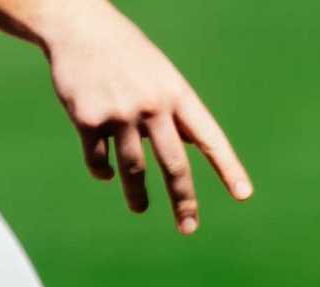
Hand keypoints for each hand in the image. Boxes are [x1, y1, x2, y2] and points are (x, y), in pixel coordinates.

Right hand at [40, 1, 251, 232]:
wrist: (77, 25)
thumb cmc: (125, 53)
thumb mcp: (160, 74)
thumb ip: (174, 111)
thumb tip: (184, 149)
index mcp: (176, 93)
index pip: (209, 137)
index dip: (227, 167)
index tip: (243, 195)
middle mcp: (152, 105)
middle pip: (174, 165)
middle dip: (183, 201)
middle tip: (188, 227)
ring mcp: (119, 113)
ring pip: (134, 171)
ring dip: (138, 195)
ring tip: (141, 207)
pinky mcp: (88, 119)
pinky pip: (99, 160)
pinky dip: (104, 172)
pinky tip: (107, 174)